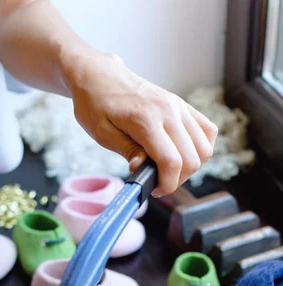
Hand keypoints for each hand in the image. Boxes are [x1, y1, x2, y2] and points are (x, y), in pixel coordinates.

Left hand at [65, 51, 217, 196]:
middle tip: (159, 183)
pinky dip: (200, 148)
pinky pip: (207, 131)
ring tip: (169, 170)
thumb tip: (142, 170)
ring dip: (191, 166)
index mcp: (146, 119)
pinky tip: (182, 154)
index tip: (155, 191)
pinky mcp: (182, 105)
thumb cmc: (95, 104)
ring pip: (204, 147)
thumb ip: (126, 150)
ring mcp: (179, 106)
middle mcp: (169, 111)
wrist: (99, 76)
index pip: (172, 162)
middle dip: (178, 179)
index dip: (168, 184)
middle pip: (192, 158)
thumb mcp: (102, 133)